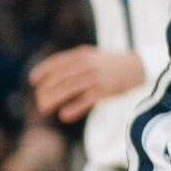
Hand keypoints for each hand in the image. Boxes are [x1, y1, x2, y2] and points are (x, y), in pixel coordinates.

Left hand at [29, 45, 147, 119]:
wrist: (138, 66)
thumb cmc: (111, 64)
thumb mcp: (92, 56)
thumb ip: (74, 63)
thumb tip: (51, 75)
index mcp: (82, 54)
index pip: (57, 62)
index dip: (42, 71)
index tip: (33, 81)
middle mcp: (87, 64)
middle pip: (60, 78)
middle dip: (46, 90)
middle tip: (39, 102)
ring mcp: (96, 77)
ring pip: (68, 89)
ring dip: (53, 99)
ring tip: (44, 109)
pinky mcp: (105, 90)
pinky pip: (85, 101)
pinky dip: (73, 109)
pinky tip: (64, 116)